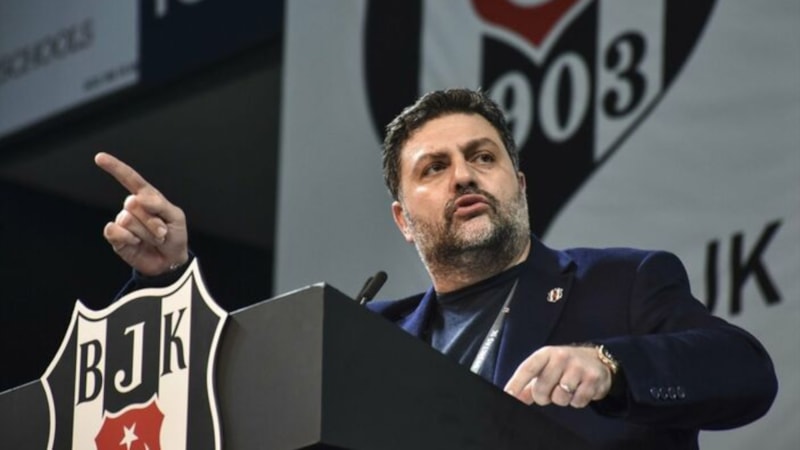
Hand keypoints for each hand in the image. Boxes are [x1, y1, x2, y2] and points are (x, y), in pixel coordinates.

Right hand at [94, 152, 188, 275]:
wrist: (170, 261)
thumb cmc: (175, 236)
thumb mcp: (176, 217)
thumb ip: (160, 204)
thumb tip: (139, 198)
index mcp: (148, 197)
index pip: (130, 179)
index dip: (115, 168)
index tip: (99, 157)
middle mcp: (132, 207)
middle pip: (133, 204)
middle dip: (152, 221)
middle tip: (162, 232)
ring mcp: (123, 221)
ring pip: (127, 220)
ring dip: (146, 233)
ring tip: (154, 239)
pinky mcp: (115, 237)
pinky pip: (114, 231)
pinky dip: (129, 239)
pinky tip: (136, 243)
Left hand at [503, 345, 612, 407]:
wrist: (597, 359)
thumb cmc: (565, 365)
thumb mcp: (547, 367)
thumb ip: (530, 384)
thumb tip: (514, 397)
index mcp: (546, 354)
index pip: (528, 368)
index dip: (516, 383)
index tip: (509, 395)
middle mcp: (561, 357)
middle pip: (542, 388)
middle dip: (543, 397)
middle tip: (551, 391)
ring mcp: (578, 367)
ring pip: (560, 397)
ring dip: (562, 399)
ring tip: (567, 389)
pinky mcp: (593, 379)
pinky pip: (578, 401)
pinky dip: (577, 401)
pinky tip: (580, 391)